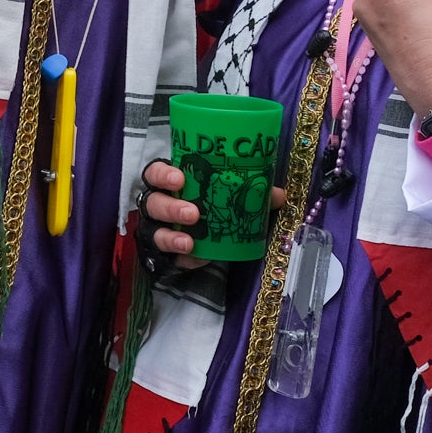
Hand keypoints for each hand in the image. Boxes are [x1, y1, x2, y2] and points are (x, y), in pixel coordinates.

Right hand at [137, 159, 284, 257]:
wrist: (202, 240)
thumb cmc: (212, 207)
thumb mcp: (229, 198)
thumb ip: (250, 194)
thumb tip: (278, 195)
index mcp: (171, 184)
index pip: (156, 173)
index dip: (163, 175)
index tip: (180, 179)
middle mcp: (159, 205)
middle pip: (153, 202)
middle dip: (170, 207)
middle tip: (193, 213)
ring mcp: (157, 230)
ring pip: (154, 232)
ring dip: (171, 236)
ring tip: (189, 242)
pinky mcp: (164, 255)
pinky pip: (169, 258)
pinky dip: (184, 259)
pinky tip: (198, 259)